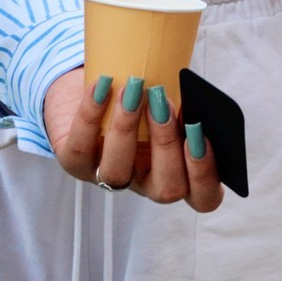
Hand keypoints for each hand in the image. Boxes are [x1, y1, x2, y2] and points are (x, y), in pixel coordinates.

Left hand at [43, 68, 223, 212]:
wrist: (98, 86)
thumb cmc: (145, 94)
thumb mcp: (169, 96)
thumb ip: (184, 99)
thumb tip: (191, 84)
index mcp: (179, 172)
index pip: (203, 196)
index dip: (206, 173)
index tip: (202, 133)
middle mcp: (145, 182)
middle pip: (166, 188)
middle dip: (166, 145)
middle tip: (163, 103)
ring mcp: (108, 177)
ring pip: (117, 173)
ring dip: (126, 129)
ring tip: (133, 89)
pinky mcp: (75, 163)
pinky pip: (80, 148)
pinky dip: (91, 114)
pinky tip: (102, 86)